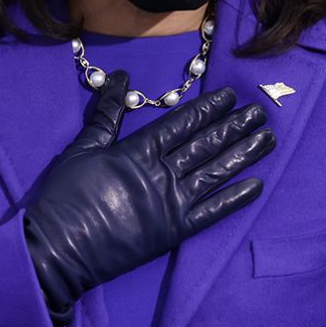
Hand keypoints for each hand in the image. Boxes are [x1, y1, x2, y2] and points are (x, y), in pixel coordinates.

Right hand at [24, 71, 274, 316]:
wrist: (58, 250)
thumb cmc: (65, 197)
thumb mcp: (83, 148)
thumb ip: (107, 114)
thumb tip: (121, 76)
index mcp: (138, 151)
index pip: (182, 123)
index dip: (209, 108)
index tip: (231, 95)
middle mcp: (161, 173)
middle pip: (206, 144)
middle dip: (234, 126)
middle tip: (260, 111)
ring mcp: (171, 203)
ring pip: (215, 173)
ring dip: (243, 154)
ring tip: (267, 139)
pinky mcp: (174, 231)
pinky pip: (212, 213)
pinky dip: (234, 198)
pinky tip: (257, 185)